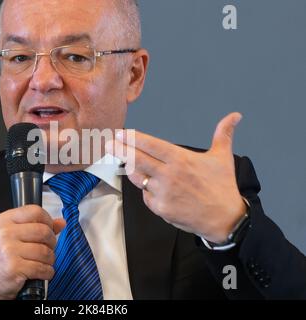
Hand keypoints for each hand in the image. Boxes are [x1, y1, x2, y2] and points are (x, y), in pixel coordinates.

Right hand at [0, 205, 65, 299]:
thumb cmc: (1, 255)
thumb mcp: (15, 234)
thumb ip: (38, 225)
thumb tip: (61, 222)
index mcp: (5, 220)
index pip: (35, 211)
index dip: (48, 220)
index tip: (49, 229)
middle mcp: (5, 233)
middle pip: (43, 231)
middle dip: (51, 242)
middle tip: (47, 248)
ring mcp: (8, 250)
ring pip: (45, 251)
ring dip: (50, 259)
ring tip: (43, 262)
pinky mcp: (13, 267)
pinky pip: (42, 268)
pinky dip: (47, 272)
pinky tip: (42, 272)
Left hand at [106, 112, 246, 243]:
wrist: (225, 219)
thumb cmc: (222, 187)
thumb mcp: (223, 157)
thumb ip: (223, 134)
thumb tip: (235, 116)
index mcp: (181, 160)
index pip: (151, 145)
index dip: (134, 138)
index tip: (122, 133)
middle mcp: (169, 175)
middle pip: (137, 160)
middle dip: (120, 150)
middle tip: (109, 143)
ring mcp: (163, 193)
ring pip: (138, 178)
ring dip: (132, 170)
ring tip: (127, 163)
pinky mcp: (160, 208)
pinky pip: (146, 196)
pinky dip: (147, 191)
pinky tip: (154, 188)